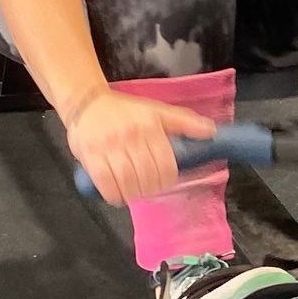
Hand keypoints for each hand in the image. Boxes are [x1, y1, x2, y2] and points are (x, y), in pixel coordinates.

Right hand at [65, 89, 217, 204]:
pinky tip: (119, 193)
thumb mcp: (157, 110)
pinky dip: (115, 195)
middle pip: (147, 175)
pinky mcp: (91, 157)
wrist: (87, 103)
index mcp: (149, 126)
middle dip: (151, 188)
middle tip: (150, 187)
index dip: (168, 179)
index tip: (165, 181)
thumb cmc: (125, 110)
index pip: (165, 164)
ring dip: (134, 193)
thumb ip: (184, 121)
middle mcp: (130, 136)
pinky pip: (106, 185)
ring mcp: (108, 147)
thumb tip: (211, 131)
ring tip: (136, 190)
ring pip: (128, 182)